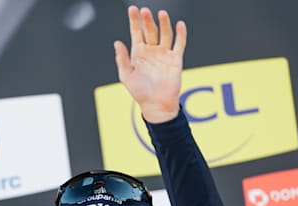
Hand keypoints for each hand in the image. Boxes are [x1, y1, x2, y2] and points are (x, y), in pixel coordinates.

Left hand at [114, 6, 186, 123]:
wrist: (157, 105)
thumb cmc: (140, 93)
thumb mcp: (126, 76)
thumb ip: (122, 59)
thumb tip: (117, 43)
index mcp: (138, 53)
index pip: (136, 32)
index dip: (134, 21)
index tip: (132, 9)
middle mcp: (151, 51)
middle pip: (150, 31)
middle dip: (147, 21)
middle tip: (145, 11)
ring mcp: (164, 54)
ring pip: (164, 34)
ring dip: (163, 23)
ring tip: (161, 13)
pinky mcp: (176, 59)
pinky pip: (179, 44)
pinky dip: (180, 34)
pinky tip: (179, 24)